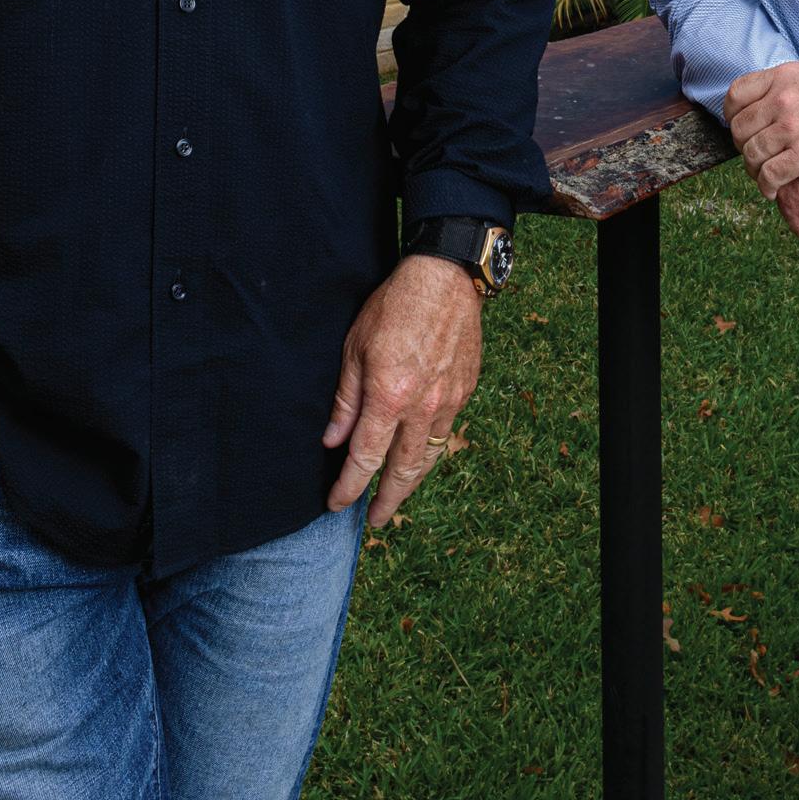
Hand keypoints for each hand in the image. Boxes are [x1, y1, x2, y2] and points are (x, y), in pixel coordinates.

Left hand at [324, 254, 482, 528]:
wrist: (444, 279)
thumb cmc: (394, 307)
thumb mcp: (354, 349)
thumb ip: (345, 400)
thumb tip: (333, 441)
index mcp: (389, 398)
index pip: (366, 458)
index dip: (349, 487)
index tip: (336, 503)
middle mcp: (422, 408)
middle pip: (403, 471)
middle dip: (387, 500)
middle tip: (375, 520)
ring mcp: (448, 401)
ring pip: (430, 456)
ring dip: (412, 482)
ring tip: (398, 497)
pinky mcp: (465, 391)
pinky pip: (446, 431)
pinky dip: (431, 449)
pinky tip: (421, 454)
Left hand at [725, 57, 798, 197]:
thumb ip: (798, 82)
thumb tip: (792, 87)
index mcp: (783, 77)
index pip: (738, 95)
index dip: (733, 115)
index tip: (740, 127)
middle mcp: (781, 101)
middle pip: (741, 128)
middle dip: (743, 145)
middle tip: (755, 157)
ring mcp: (791, 128)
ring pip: (753, 154)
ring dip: (754, 169)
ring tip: (764, 177)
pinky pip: (771, 175)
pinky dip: (767, 186)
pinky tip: (773, 191)